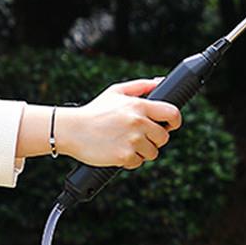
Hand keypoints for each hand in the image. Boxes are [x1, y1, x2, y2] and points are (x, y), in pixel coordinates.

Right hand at [56, 79, 181, 168]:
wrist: (71, 129)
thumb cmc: (94, 111)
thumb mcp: (117, 91)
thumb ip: (142, 86)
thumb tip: (160, 82)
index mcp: (140, 105)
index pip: (172, 113)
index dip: (174, 121)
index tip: (171, 125)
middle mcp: (139, 122)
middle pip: (164, 136)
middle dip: (155, 138)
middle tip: (143, 136)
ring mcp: (132, 140)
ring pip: (153, 152)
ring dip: (144, 151)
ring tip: (129, 144)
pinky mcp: (124, 156)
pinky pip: (138, 162)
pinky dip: (131, 160)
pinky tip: (120, 152)